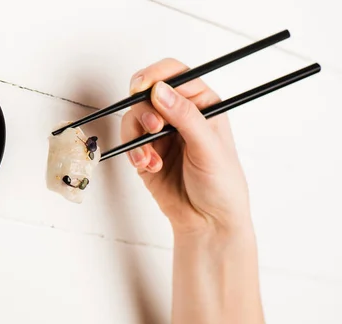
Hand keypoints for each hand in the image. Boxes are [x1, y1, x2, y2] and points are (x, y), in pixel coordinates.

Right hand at [121, 58, 251, 235]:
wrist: (208, 221)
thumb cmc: (221, 184)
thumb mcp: (208, 147)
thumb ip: (184, 116)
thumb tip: (159, 90)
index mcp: (202, 104)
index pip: (176, 75)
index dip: (156, 76)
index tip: (142, 86)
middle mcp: (179, 114)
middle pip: (147, 93)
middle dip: (144, 110)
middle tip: (153, 129)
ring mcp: (160, 134)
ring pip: (134, 117)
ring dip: (138, 136)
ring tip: (151, 158)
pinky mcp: (145, 152)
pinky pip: (129, 142)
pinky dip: (134, 153)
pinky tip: (149, 166)